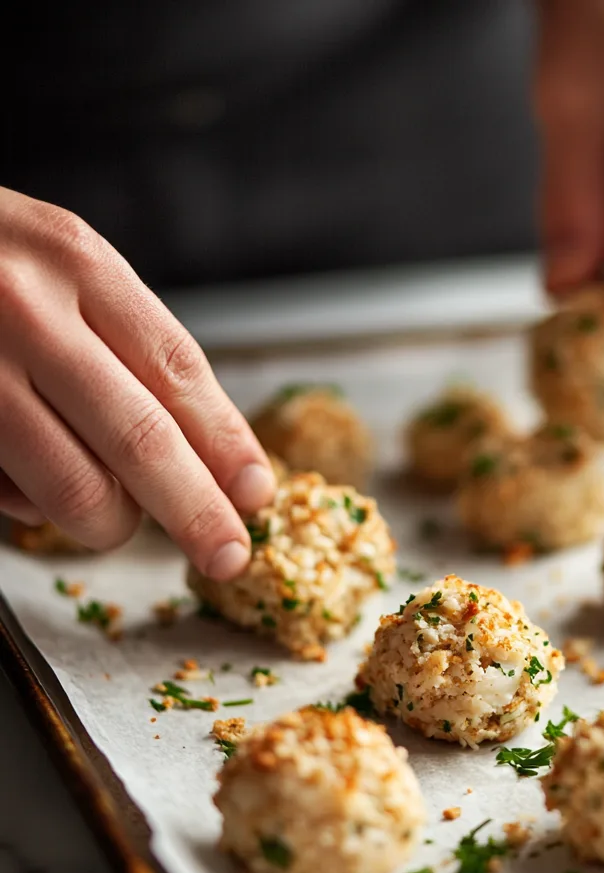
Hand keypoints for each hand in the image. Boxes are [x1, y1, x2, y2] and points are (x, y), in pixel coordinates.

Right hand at [0, 187, 276, 578]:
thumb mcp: (63, 267)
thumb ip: (129, 345)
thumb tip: (210, 456)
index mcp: (78, 264)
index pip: (179, 373)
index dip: (228, 446)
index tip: (255, 492)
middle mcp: (25, 311)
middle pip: (141, 440)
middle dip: (197, 513)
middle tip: (227, 554)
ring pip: (74, 486)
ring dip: (113, 524)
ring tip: (117, 518)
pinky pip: (6, 494)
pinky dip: (34, 509)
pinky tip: (31, 485)